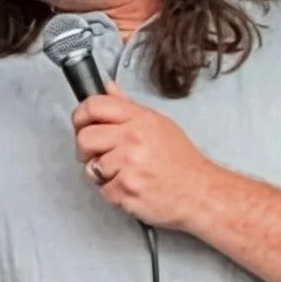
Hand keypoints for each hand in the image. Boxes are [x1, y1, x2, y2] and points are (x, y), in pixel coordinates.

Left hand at [71, 81, 215, 228]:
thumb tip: (107, 88)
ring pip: (91, 167)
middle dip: (86, 150)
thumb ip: (128, 107)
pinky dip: (113, 192)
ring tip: (124, 174)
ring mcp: (128, 165)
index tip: (81, 124)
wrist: (200, 193)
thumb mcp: (159, 124)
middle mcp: (133, 138)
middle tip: (99, 156)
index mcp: (140, 119)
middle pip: (84, 138)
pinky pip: (102, 190)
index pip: (94, 106)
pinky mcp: (125, 190)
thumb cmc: (181, 162)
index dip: (80, 116)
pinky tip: (131, 187)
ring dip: (102, 174)